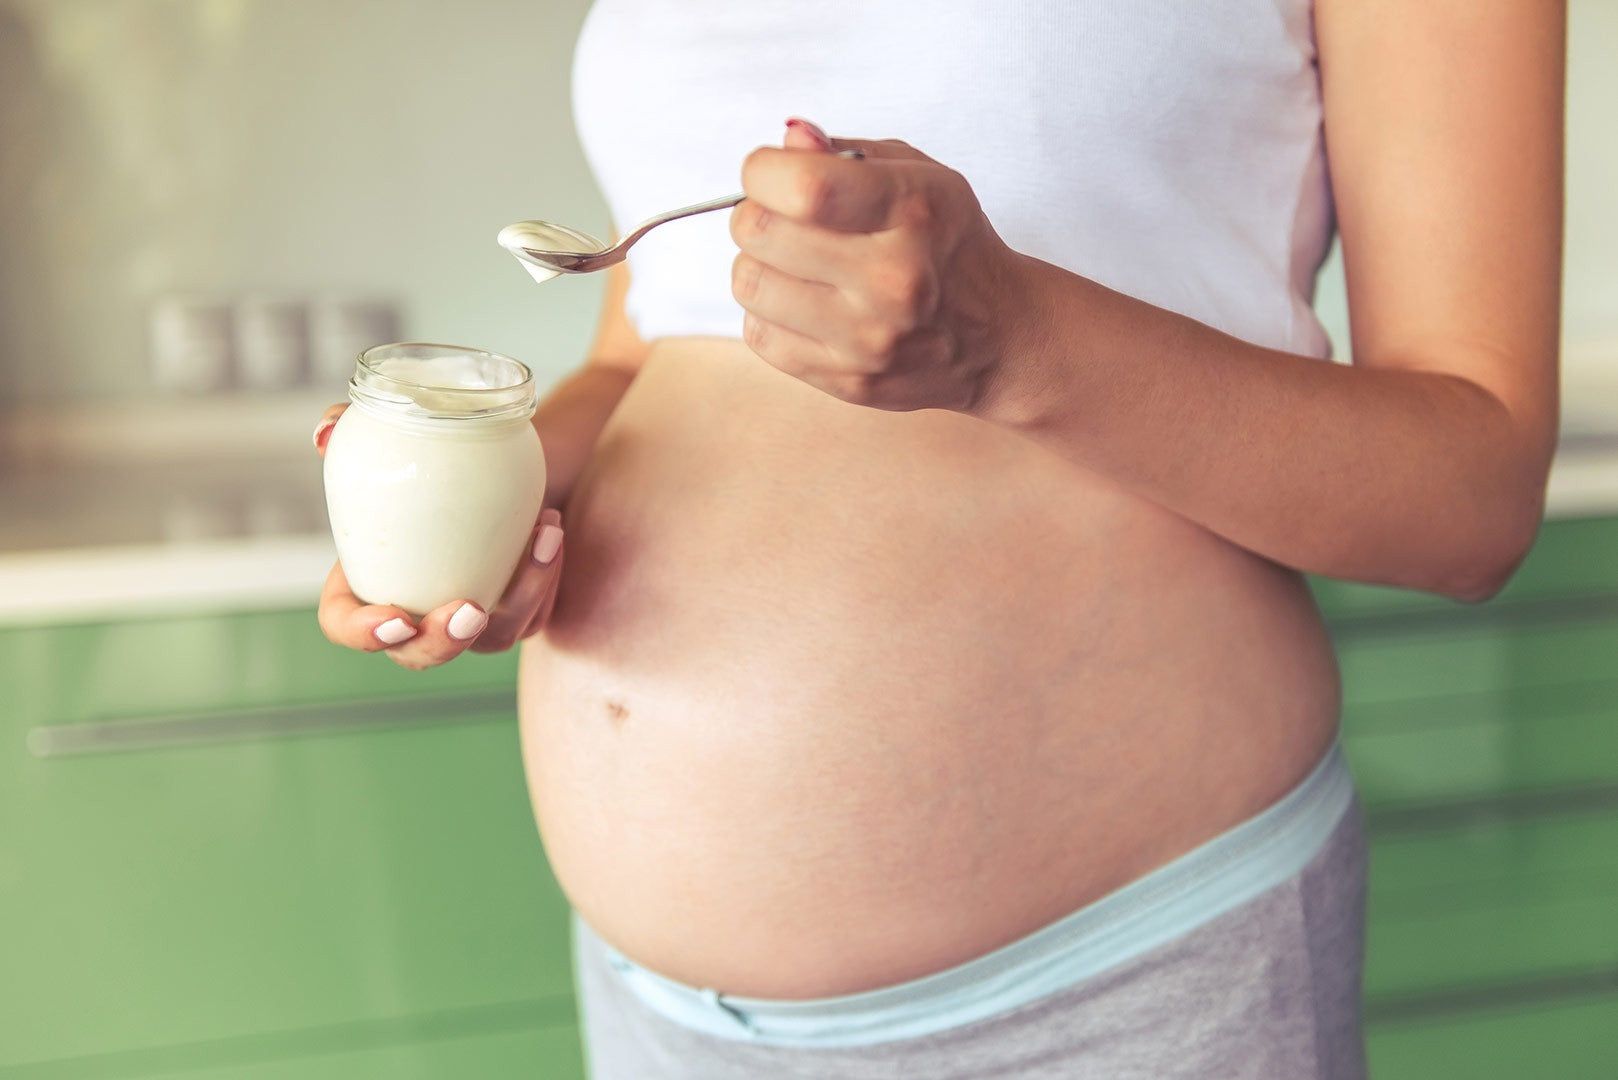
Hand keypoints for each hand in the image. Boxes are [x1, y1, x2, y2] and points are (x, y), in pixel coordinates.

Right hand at [311, 405, 564, 670]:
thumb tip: (326, 434)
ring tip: (543, 533)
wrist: (513, 459)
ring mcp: (473, 619)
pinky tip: (552, 530)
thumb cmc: (441, 456)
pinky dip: (547, 578)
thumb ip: (353, 432)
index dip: (362, 633)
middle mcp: (421, 609)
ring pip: (493, 639)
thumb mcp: (405, 440)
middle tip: (472, 610)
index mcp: (371, 579)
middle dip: (443, 643)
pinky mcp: (522, 612)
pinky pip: (536, 617)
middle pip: (420, 654)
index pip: (345, 624)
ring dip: (522, 594)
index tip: (397, 618)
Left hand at [730, 118, 1027, 412]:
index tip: (769, 174)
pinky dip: (769, 314)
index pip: (802, 187)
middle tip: (782, 220)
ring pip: (748, 284)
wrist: (998, 337)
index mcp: (911, 212)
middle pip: (758, 232)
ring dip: (759, 265)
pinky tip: (806, 305)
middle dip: (756, 214)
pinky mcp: (848, 379)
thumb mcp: (920, 177)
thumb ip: (848, 153)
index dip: (762, 173)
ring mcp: (868, 338)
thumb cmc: (950, 245)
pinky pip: (759, 335)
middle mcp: (891, 280)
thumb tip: (788, 140)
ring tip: (796, 264)